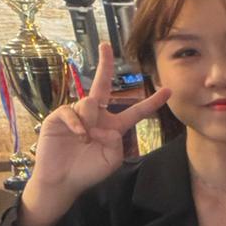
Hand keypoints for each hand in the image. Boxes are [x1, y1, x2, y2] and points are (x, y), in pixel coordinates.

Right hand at [18, 42, 172, 225]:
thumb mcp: (112, 158)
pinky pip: (70, 111)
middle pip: (102, 86)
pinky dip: (77, 123)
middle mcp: (96, 116)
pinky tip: (80, 136)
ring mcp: (77, 115)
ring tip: (85, 138)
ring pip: (88, 102)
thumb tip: (104, 124)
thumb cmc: (89, 171)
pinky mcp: (58, 118)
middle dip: (105, 64)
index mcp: (114, 126)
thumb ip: (116, 141)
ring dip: (90, 120)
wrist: (64, 181)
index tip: (168, 90)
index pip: (136, 112)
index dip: (152, 102)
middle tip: (106, 45)